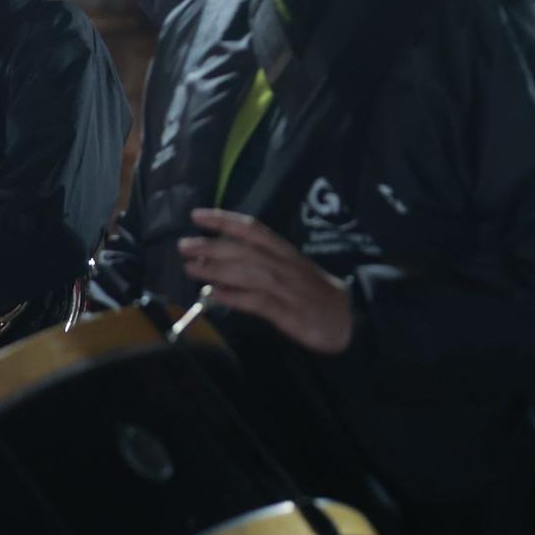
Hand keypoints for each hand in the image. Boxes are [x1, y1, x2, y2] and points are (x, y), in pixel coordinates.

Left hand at [179, 209, 353, 353]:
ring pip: (250, 273)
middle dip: (213, 245)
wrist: (351, 319)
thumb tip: (221, 260)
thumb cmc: (316, 294)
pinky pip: (259, 302)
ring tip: (190, 268)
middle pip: (247, 250)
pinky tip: (215, 296)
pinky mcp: (289, 313)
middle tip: (183, 244)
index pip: (254, 230)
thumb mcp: (293, 271)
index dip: (225, 220)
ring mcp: (288, 289)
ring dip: (218, 269)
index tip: (196, 215)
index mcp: (287, 253)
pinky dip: (236, 297)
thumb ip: (263, 264)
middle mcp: (286, 267)